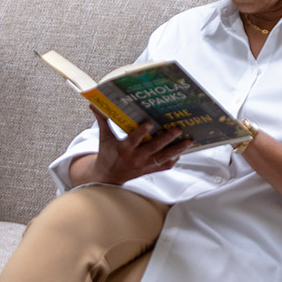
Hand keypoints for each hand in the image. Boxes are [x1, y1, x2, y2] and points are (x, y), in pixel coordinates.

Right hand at [71, 107, 191, 185]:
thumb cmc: (107, 154)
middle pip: (154, 148)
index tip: (150, 122)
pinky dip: (173, 160)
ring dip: (177, 150)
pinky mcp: (150, 170)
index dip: (142, 131)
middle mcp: (136, 158)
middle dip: (167, 139)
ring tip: (189, 141)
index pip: (134, 139)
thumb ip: (102, 120)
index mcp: (124, 148)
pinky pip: (164, 166)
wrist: (108, 177)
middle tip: (178, 129)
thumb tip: (93, 104)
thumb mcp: (104, 138)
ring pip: (163, 158)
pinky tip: (181, 151)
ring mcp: (145, 165)